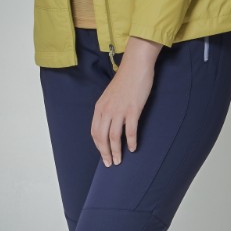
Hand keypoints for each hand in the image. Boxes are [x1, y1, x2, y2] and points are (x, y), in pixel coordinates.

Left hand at [91, 37, 161, 165]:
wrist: (135, 66)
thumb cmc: (125, 80)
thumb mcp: (110, 95)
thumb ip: (108, 109)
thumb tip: (109, 125)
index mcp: (100, 107)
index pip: (94, 132)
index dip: (98, 146)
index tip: (104, 156)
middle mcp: (107, 110)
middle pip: (102, 137)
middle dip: (105, 153)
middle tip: (111, 164)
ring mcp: (119, 110)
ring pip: (114, 137)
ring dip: (116, 151)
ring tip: (120, 160)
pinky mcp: (132, 110)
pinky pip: (130, 131)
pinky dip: (130, 142)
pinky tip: (132, 148)